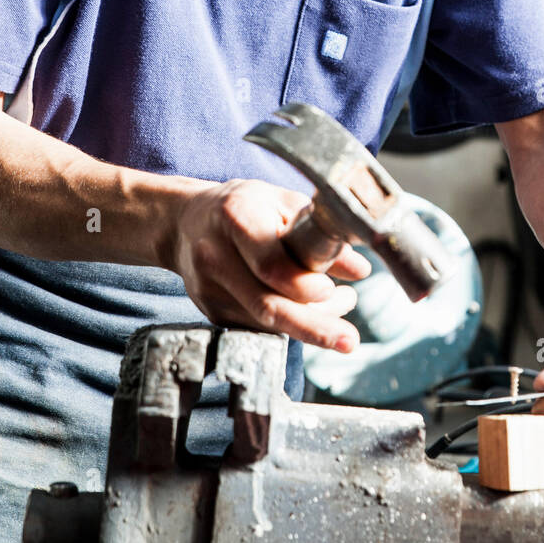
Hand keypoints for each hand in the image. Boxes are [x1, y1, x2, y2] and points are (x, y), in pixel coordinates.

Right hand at [166, 179, 371, 351]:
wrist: (184, 223)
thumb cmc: (242, 206)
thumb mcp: (282, 202)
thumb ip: (319, 232)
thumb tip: (359, 270)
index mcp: (236, 217)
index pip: (269, 264)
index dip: (303, 284)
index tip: (334, 290)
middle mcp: (216, 256)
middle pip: (267, 305)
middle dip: (313, 327)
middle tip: (349, 340)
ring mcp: (209, 290)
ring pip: (265, 322)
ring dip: (311, 324)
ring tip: (344, 305)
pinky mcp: (212, 313)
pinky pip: (258, 327)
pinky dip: (291, 325)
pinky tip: (316, 311)